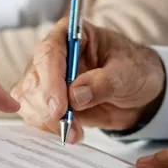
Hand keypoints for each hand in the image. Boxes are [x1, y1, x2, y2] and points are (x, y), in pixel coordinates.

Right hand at [13, 19, 165, 142]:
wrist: (139, 92)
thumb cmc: (135, 70)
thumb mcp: (128, 73)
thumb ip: (103, 82)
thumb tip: (75, 96)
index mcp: (71, 34)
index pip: (50, 53)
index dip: (51, 80)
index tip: (59, 108)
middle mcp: (53, 54)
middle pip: (34, 79)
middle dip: (47, 107)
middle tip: (67, 127)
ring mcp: (47, 78)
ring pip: (28, 99)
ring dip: (47, 121)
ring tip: (74, 132)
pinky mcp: (47, 100)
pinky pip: (34, 114)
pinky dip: (47, 128)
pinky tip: (70, 132)